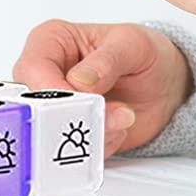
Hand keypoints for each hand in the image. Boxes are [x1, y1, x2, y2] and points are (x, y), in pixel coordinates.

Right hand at [12, 18, 191, 155]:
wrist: (161, 83)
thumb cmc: (140, 53)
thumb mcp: (131, 45)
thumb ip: (106, 61)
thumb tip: (80, 80)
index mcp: (50, 42)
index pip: (33, 68)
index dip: (53, 90)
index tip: (84, 101)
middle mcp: (44, 76)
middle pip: (33, 107)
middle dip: (74, 117)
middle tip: (110, 115)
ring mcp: (54, 109)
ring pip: (51, 135)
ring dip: (91, 134)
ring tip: (122, 117)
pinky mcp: (68, 135)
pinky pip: (72, 153)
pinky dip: (99, 147)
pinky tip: (119, 129)